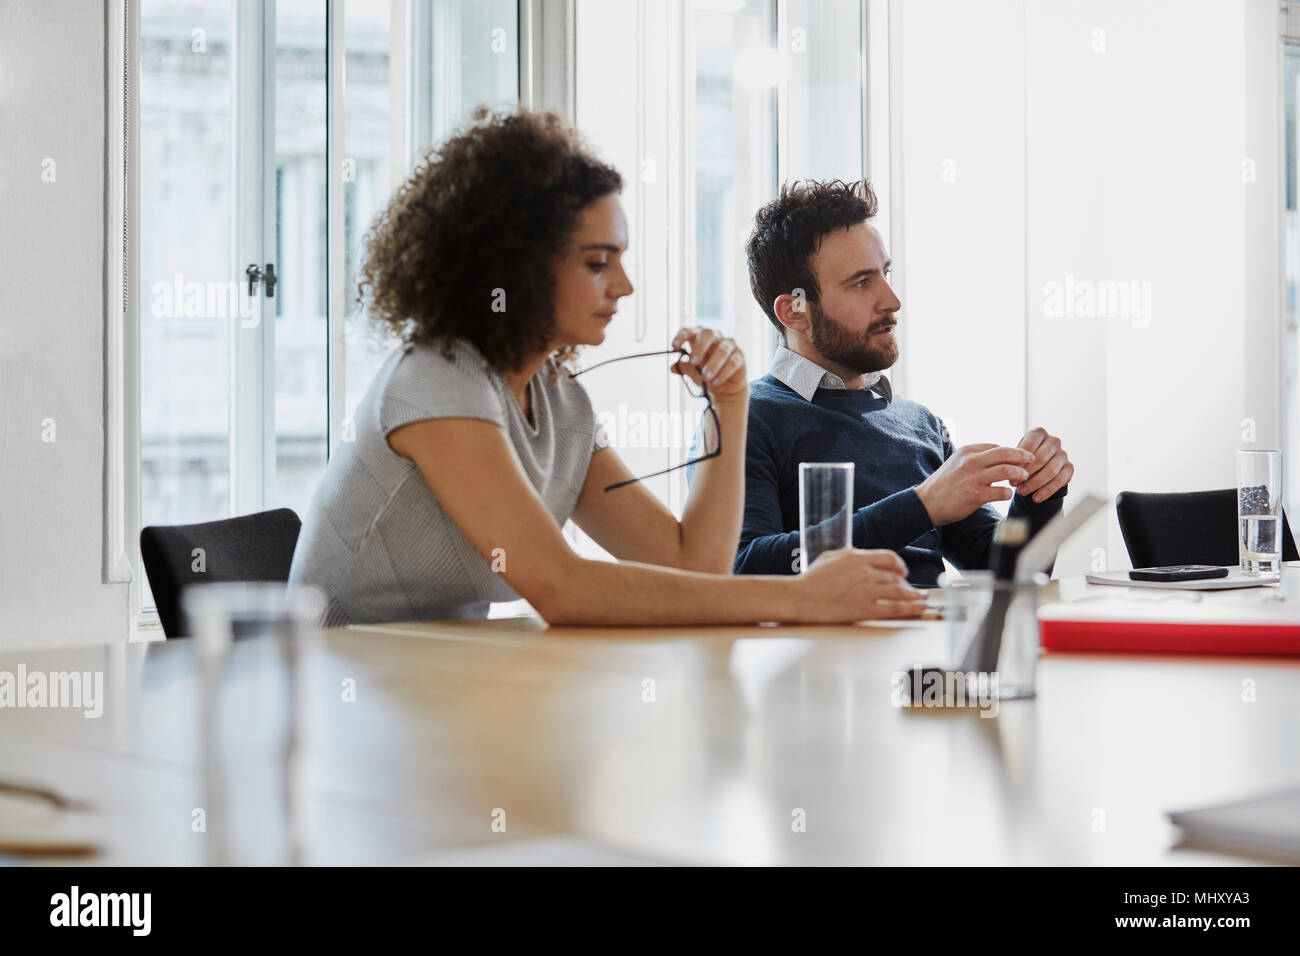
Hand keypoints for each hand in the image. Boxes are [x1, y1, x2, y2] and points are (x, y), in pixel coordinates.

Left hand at [670, 326, 747, 404]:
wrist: (724, 386)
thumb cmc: (705, 374)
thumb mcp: (692, 371)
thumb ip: (684, 367)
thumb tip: (673, 367)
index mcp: (700, 337)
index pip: (689, 330)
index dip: (681, 336)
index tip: (674, 347)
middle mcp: (715, 337)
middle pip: (708, 334)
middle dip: (700, 347)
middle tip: (693, 362)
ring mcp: (728, 345)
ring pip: (722, 350)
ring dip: (713, 364)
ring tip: (705, 377)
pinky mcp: (739, 356)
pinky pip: (733, 362)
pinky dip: (723, 373)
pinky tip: (715, 382)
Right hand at [798, 548, 928, 622]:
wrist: (799, 598)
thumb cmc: (810, 580)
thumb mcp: (831, 557)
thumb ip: (851, 556)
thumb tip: (864, 558)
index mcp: (857, 556)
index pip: (889, 558)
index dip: (900, 566)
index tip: (903, 572)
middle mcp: (865, 571)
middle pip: (895, 577)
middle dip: (907, 584)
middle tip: (914, 590)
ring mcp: (866, 590)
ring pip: (899, 591)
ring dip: (914, 596)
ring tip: (922, 599)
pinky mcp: (865, 608)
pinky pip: (894, 607)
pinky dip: (910, 608)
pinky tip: (917, 608)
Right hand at [914, 443, 1034, 526]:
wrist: (926, 503)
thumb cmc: (943, 484)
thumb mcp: (955, 462)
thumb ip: (974, 458)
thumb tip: (997, 454)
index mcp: (967, 451)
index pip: (996, 446)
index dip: (1011, 451)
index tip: (1020, 457)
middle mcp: (971, 462)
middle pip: (1006, 453)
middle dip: (1023, 457)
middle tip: (1031, 462)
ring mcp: (974, 478)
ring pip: (1007, 470)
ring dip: (1019, 474)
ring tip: (1023, 478)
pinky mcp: (976, 495)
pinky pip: (1001, 491)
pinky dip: (1008, 493)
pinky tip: (1007, 494)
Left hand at [1011, 427, 1072, 503]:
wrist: (1037, 469)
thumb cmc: (1022, 459)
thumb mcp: (1015, 455)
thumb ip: (1013, 459)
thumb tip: (1007, 467)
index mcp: (1039, 433)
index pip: (1029, 445)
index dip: (1019, 459)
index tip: (1008, 471)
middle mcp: (1054, 441)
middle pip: (1041, 458)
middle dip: (1026, 472)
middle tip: (1013, 484)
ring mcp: (1063, 454)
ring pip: (1051, 470)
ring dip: (1035, 483)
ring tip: (1022, 492)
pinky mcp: (1070, 468)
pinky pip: (1060, 480)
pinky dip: (1047, 491)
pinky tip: (1036, 498)